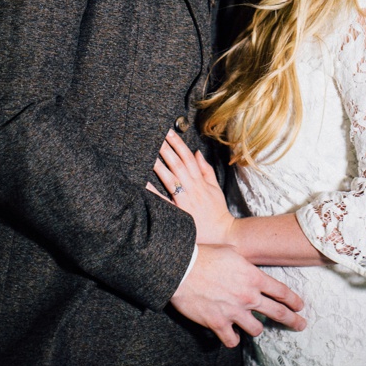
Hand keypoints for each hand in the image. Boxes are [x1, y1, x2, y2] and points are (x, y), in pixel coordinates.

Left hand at [149, 130, 236, 246]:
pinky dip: (153, 191)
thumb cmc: (218, 212)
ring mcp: (185, 201)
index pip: (188, 157)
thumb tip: (197, 153)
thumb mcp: (215, 188)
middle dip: (166, 148)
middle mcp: (192, 188)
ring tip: (148, 152)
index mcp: (200, 181)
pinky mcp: (179, 213)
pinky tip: (143, 182)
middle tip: (155, 135)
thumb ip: (206, 170)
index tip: (169, 131)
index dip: (178, 143)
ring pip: (170, 178)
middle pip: (178, 164)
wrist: (223, 233)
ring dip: (159, 164)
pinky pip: (163, 201)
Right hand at [170, 243, 306, 346]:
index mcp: (253, 277)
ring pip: (256, 329)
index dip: (294, 301)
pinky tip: (231, 335)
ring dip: (255, 328)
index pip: (282, 292)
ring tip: (252, 326)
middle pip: (278, 313)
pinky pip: (232, 340)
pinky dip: (232, 339)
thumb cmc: (204, 256)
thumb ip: (245, 263)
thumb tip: (249, 265)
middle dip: (293, 320)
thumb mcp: (231, 252)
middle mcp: (248, 296)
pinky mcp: (218, 323)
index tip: (300, 307)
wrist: (181, 268)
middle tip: (301, 325)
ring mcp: (234, 311)